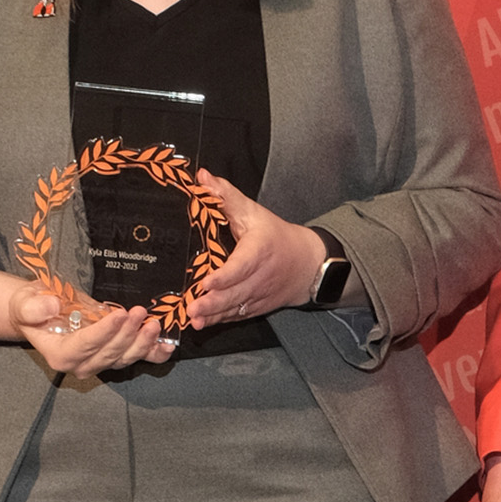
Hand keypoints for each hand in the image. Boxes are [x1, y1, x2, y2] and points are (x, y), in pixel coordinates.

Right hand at [18, 286, 175, 375]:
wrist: (39, 313)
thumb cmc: (32, 307)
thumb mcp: (25, 302)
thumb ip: (34, 308)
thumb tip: (51, 306)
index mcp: (60, 354)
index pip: (85, 345)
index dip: (104, 332)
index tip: (119, 315)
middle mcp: (80, 364)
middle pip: (109, 353)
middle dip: (127, 334)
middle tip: (139, 313)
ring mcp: (99, 362)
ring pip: (125, 357)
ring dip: (142, 342)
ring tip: (153, 323)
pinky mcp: (114, 355)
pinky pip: (137, 358)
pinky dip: (154, 354)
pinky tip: (168, 346)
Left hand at [184, 171, 321, 327]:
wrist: (308, 264)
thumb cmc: (276, 236)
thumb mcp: (253, 212)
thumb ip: (226, 195)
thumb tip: (202, 178)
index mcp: (259, 249)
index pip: (242, 265)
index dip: (224, 276)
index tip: (206, 282)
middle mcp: (260, 276)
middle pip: (236, 292)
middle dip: (213, 302)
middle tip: (192, 308)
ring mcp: (259, 294)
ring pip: (235, 308)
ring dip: (214, 316)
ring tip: (194, 319)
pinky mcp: (257, 307)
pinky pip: (237, 316)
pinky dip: (220, 321)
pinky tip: (203, 324)